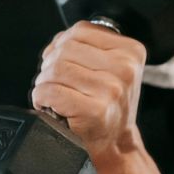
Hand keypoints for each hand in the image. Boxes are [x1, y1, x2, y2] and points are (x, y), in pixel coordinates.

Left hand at [32, 21, 146, 163]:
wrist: (115, 143)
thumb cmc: (108, 105)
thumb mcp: (111, 69)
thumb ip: (87, 47)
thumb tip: (56, 42)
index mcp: (132, 52)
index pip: (81, 30)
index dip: (61, 44)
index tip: (61, 63)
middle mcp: (125, 69)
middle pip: (66, 49)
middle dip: (50, 65)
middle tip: (54, 83)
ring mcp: (112, 90)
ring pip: (56, 69)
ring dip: (44, 83)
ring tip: (52, 95)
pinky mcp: (95, 110)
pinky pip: (51, 92)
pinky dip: (41, 98)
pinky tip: (51, 106)